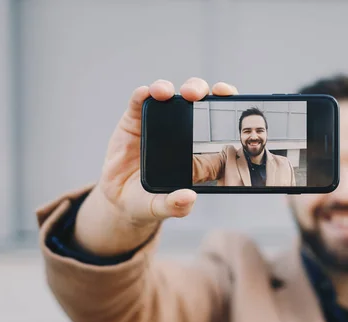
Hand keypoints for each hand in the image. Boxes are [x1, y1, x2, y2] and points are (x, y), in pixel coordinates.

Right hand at [74, 78, 237, 255]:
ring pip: (168, 94)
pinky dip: (143, 94)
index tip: (229, 98)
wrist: (118, 199)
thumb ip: (175, 206)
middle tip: (197, 95)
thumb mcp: (161, 207)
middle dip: (200, 90)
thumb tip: (188, 198)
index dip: (226, 104)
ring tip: (167, 93)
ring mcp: (157, 122)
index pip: (217, 119)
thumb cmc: (147, 200)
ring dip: (169, 88)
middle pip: (196, 99)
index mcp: (196, 146)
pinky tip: (146, 94)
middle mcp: (179, 129)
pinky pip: (139, 101)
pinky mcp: (133, 120)